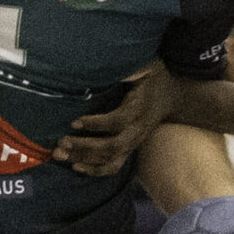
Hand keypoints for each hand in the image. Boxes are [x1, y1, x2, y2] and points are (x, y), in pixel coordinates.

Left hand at [54, 65, 177, 175]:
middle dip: (85, 147)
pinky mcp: (130, 148)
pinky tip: (76, 167)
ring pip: (110, 159)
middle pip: (112, 146)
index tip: (74, 122)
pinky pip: (114, 166)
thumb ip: (129, 68)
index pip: (118, 121)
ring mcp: (134, 141)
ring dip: (84, 159)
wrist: (173, 96)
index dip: (96, 123)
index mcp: (139, 108)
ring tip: (60, 154)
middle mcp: (137, 129)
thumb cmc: (154, 77)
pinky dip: (95, 170)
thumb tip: (104, 62)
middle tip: (61, 142)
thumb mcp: (145, 66)